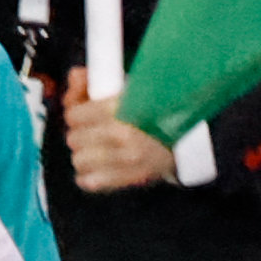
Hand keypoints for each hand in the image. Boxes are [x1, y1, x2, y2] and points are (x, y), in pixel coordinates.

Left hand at [61, 72, 177, 193]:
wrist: (186, 144)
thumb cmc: (147, 117)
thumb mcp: (122, 93)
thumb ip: (91, 83)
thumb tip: (76, 77)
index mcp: (118, 108)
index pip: (74, 116)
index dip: (75, 117)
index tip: (82, 119)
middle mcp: (123, 132)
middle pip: (74, 138)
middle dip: (78, 137)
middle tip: (90, 138)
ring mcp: (130, 158)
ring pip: (80, 160)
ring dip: (83, 158)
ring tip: (93, 155)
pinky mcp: (135, 178)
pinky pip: (93, 182)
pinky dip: (87, 179)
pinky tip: (91, 174)